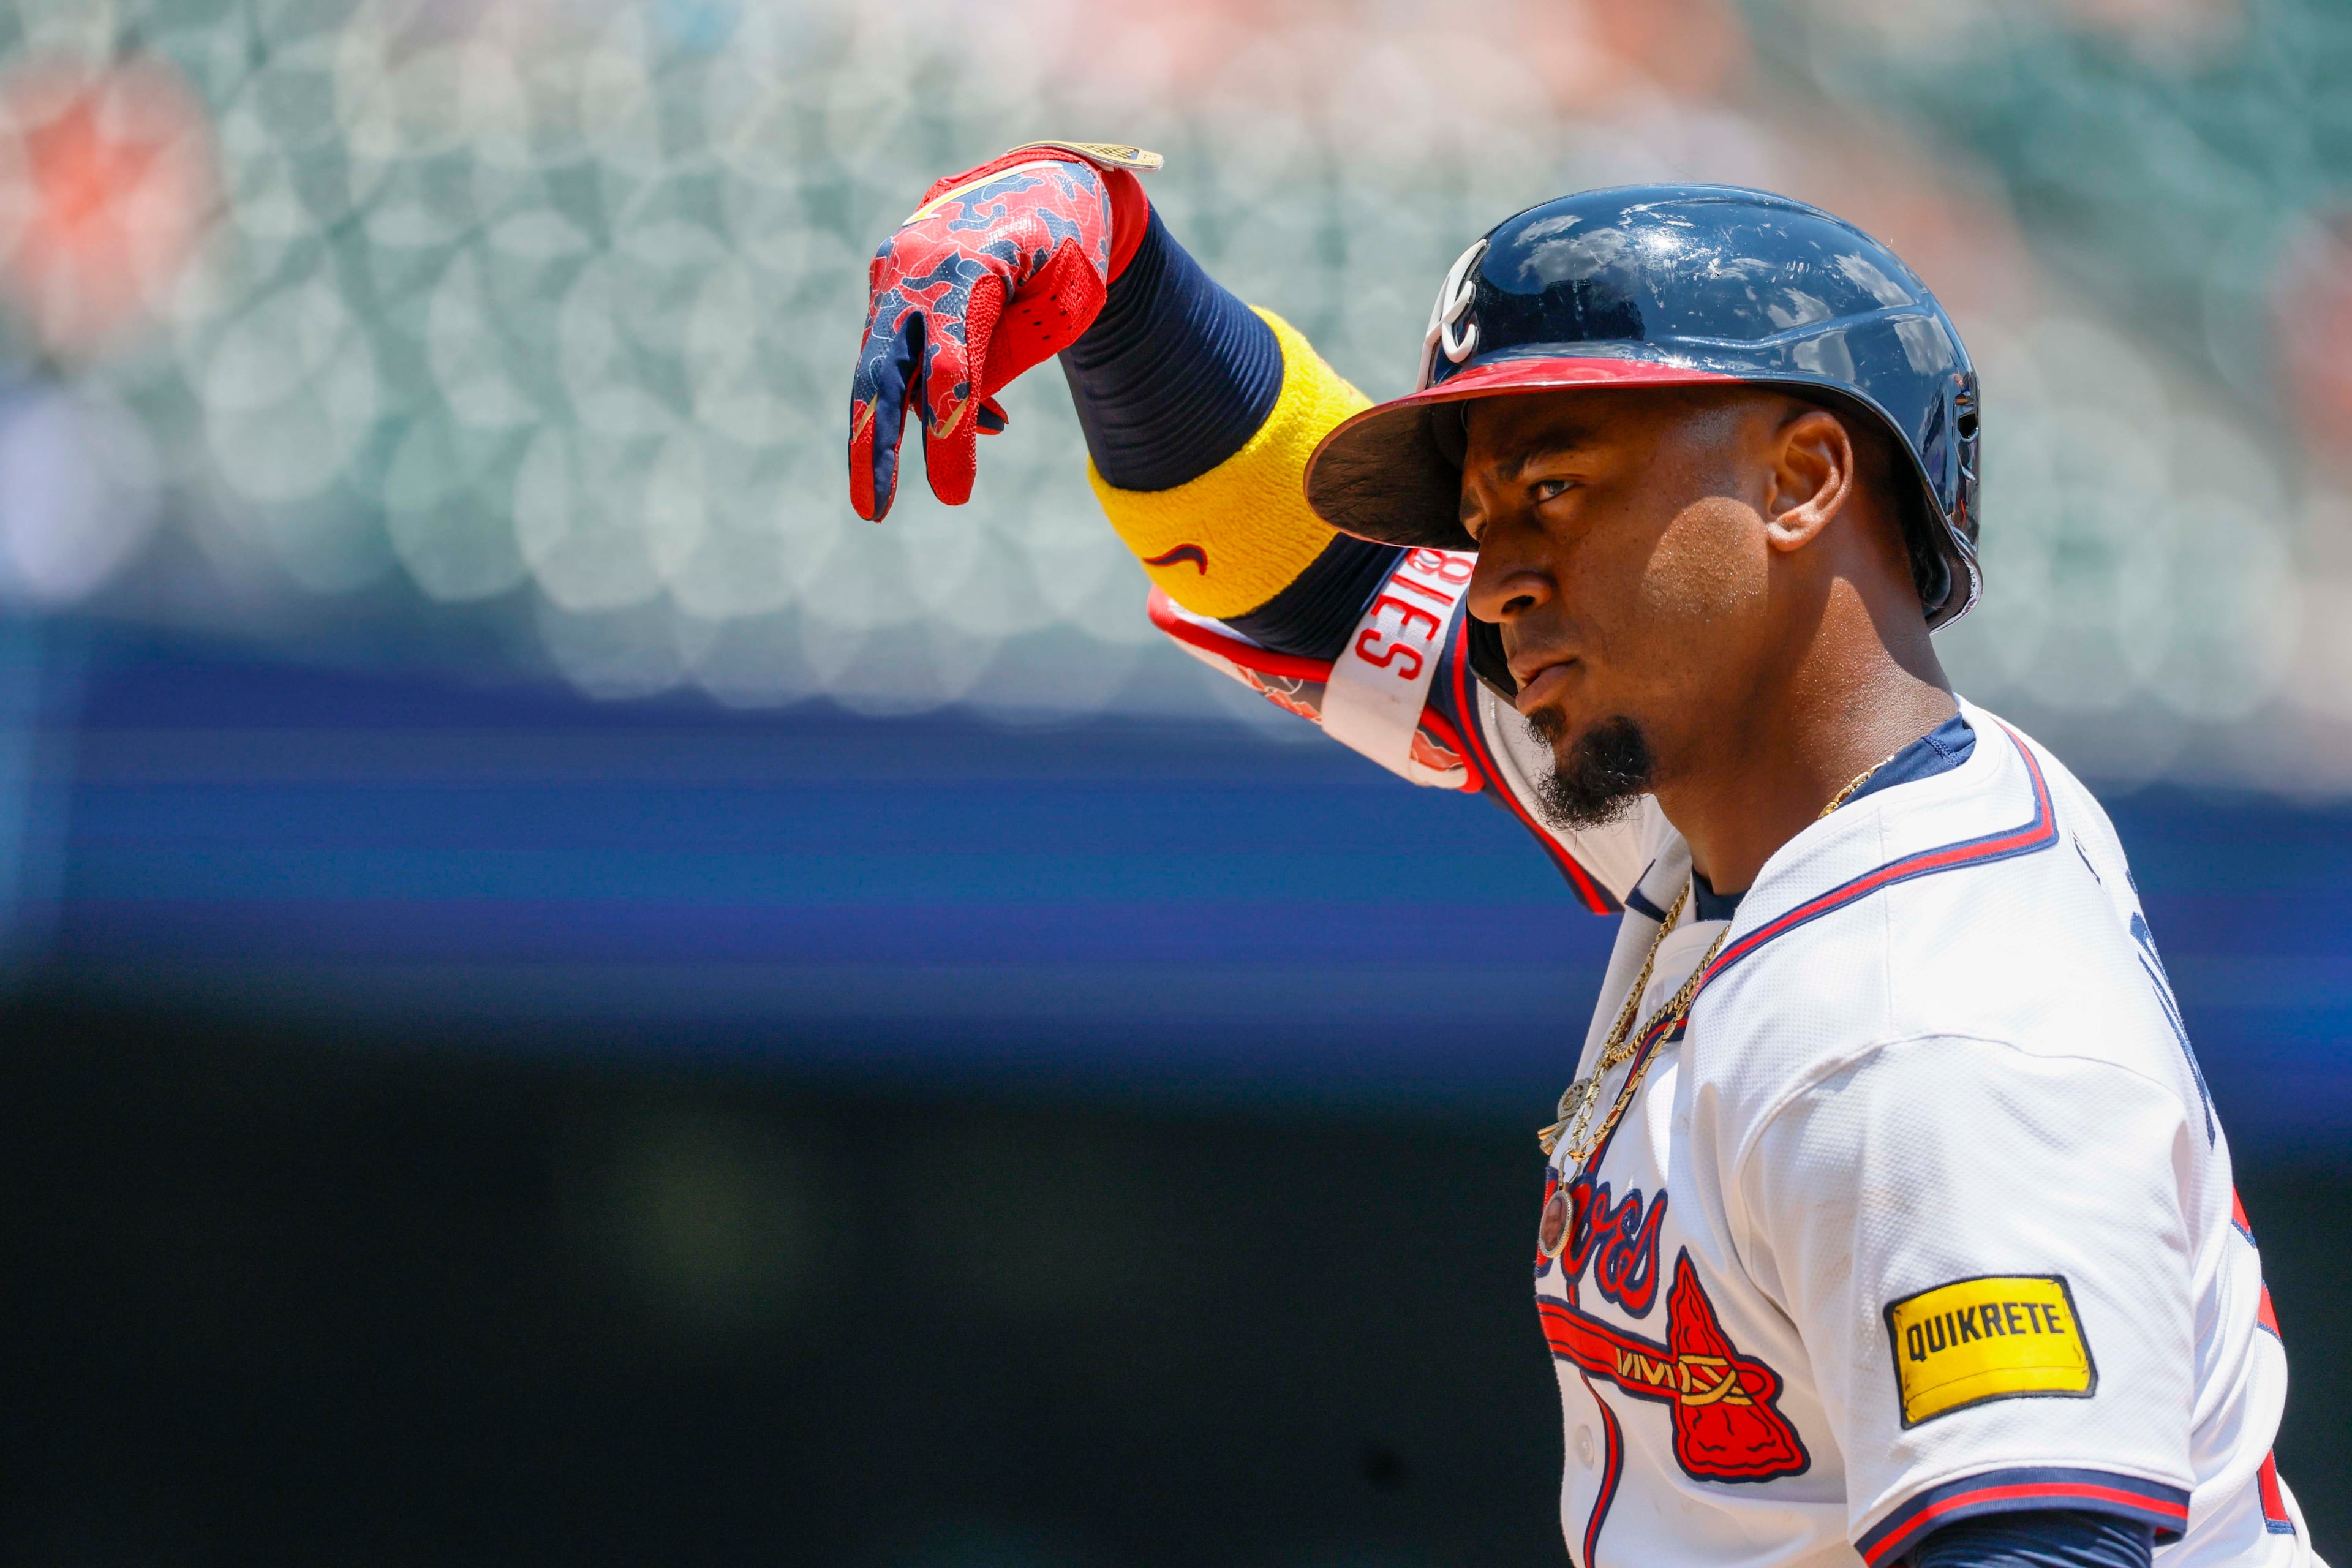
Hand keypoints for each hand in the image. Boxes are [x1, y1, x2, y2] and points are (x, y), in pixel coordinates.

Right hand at [848, 144, 1149, 520]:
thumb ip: (1008, 355)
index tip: (952, 494)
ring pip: (878, 366)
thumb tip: (961, 420)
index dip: (949, 436)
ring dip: (883, 428)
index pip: (951, 368)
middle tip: (872, 511)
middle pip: (884, 371)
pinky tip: (976, 417)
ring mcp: (895, 271)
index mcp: (970, 265)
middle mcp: (918, 266)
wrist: (1045, 181)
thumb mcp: (1063, 305)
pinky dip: (916, 393)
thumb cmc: (1068, 249)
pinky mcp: (890, 284)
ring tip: (881, 493)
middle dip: (873, 445)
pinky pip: (893, 352)